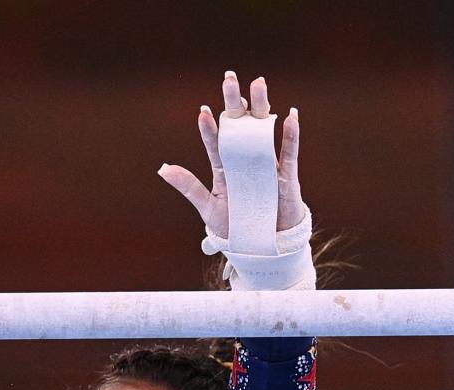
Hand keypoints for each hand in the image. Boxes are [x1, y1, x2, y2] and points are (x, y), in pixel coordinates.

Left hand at [158, 71, 303, 237]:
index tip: (203, 111)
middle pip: (240, 127)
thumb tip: (163, 168)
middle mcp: (245, 162)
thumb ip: (188, 187)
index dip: (210, 128)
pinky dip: (290, 136)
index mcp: (225, 169)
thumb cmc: (234, 229)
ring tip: (258, 84)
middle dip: (235, 103)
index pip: (216, 143)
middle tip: (230, 78)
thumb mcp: (207, 208)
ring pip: (264, 131)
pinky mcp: (286, 177)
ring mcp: (267, 166)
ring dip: (262, 108)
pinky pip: (289, 153)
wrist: (261, 248)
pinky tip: (290, 116)